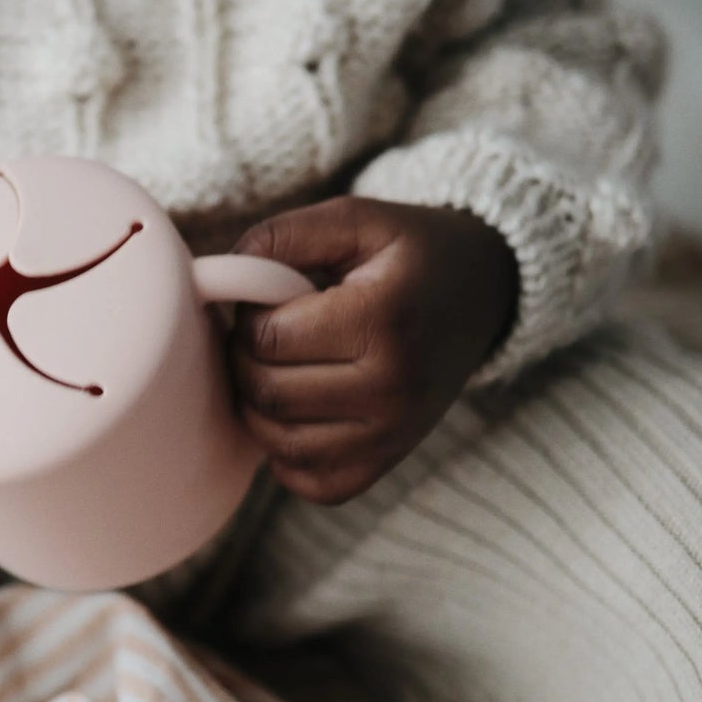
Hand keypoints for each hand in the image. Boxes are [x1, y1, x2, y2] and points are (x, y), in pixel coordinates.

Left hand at [226, 196, 519, 505]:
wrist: (482, 293)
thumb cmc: (408, 253)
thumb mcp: (355, 218)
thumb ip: (282, 236)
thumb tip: (219, 275)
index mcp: (383, 320)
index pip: (267, 339)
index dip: (249, 316)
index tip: (269, 300)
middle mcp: (393, 388)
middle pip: (268, 393)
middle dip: (246, 360)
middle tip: (267, 332)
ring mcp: (394, 435)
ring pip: (280, 443)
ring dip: (259, 406)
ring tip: (279, 367)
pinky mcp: (389, 462)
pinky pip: (312, 483)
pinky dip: (287, 454)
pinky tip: (299, 411)